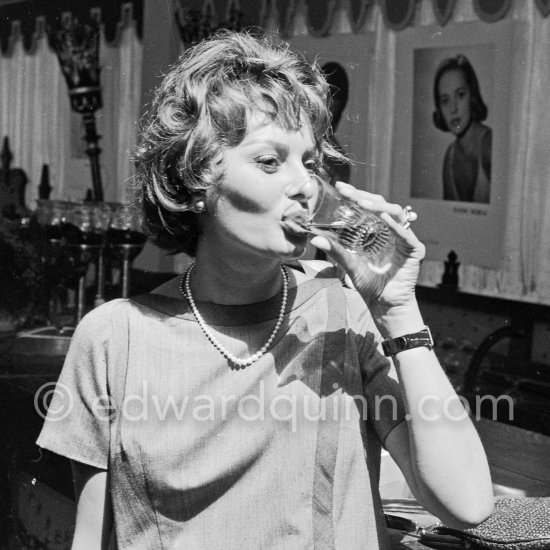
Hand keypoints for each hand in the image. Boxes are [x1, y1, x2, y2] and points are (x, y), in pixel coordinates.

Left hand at [310, 182, 424, 309]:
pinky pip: (405, 234)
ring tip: (362, 204)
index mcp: (377, 230)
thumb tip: (315, 238)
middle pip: (381, 204)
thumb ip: (335, 251)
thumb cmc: (369, 285)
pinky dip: (394, 225)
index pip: (368, 207)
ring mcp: (404, 238)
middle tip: (346, 191)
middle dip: (363, 196)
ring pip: (395, 212)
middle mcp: (392, 230)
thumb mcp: (349, 264)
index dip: (355, 196)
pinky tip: (383, 217)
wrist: (384, 305)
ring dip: (378, 206)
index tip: (340, 187)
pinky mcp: (415, 249)